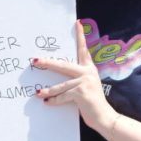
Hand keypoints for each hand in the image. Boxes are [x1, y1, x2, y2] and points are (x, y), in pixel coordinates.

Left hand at [32, 20, 115, 135]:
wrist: (105, 117)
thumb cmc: (92, 103)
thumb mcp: (86, 87)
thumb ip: (76, 80)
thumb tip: (58, 79)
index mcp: (89, 69)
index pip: (83, 50)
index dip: (80, 36)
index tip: (77, 23)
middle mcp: (88, 73)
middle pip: (64, 65)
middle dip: (48, 63)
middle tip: (36, 60)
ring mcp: (85, 82)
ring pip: (61, 85)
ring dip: (48, 90)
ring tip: (38, 93)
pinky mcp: (81, 93)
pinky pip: (63, 96)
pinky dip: (55, 100)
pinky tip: (48, 103)